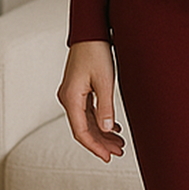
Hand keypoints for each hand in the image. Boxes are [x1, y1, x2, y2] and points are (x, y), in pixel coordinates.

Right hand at [57, 40, 125, 161]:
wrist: (90, 32)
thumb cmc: (96, 53)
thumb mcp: (104, 82)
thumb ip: (105, 107)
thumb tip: (106, 130)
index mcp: (71, 99)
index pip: (81, 132)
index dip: (95, 147)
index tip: (109, 157)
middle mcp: (68, 99)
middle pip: (83, 129)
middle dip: (101, 143)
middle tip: (119, 152)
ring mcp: (72, 95)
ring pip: (86, 122)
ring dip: (102, 133)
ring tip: (120, 143)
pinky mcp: (78, 90)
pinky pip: (87, 112)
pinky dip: (100, 121)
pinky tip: (114, 128)